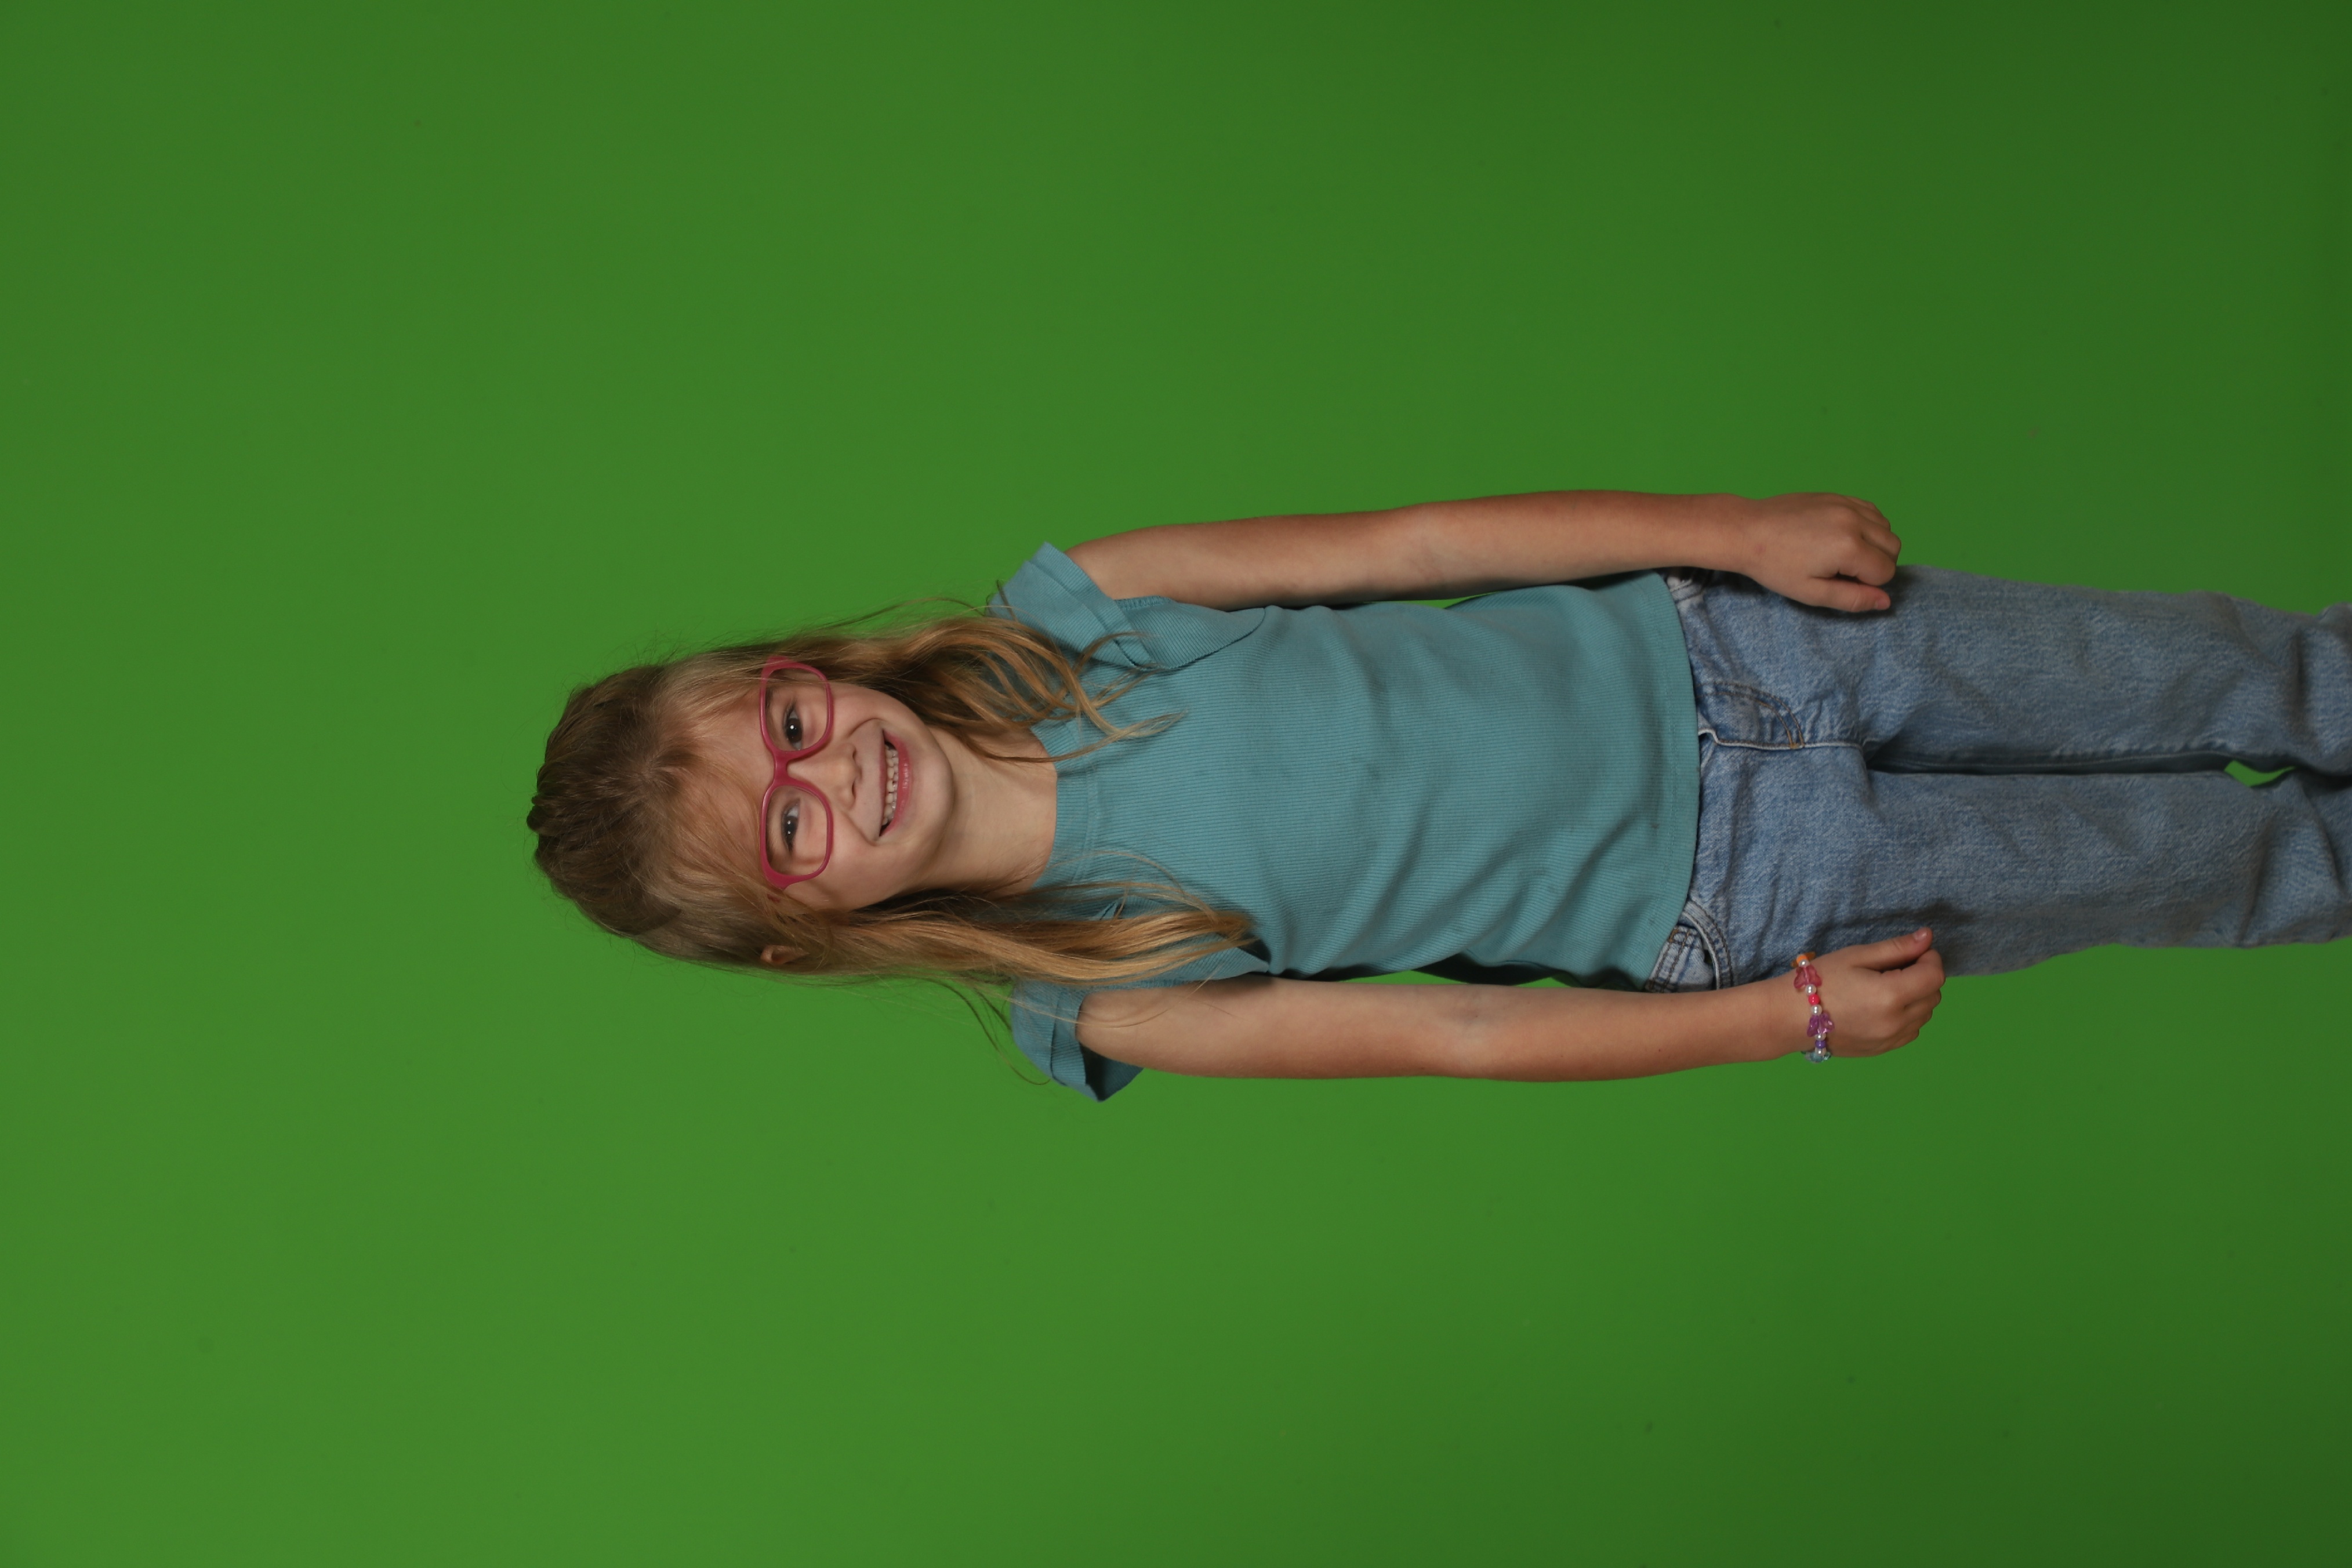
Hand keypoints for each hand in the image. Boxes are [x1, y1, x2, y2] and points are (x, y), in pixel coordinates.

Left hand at [1716, 493, 1901, 611]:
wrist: (1748, 531)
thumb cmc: (1775, 566)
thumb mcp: (1812, 592)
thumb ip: (1852, 598)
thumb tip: (1885, 601)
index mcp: (1848, 547)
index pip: (1887, 571)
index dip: (1868, 584)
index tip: (1841, 581)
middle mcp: (1854, 521)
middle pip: (1893, 547)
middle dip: (1877, 564)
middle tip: (1844, 571)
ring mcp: (1847, 504)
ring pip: (1886, 527)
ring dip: (1875, 544)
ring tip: (1843, 554)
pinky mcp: (1839, 496)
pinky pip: (1872, 510)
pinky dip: (1868, 525)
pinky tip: (1843, 536)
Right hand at [1792, 928, 1944, 1057]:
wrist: (1789, 1017)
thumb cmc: (1820, 980)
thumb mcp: (1856, 956)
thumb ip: (1896, 948)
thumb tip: (1927, 937)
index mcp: (1890, 995)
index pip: (1934, 976)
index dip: (1930, 958)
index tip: (1914, 951)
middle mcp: (1896, 1022)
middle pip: (1934, 995)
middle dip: (1923, 976)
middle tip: (1896, 966)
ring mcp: (1891, 1040)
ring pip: (1925, 1014)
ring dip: (1917, 997)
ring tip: (1888, 987)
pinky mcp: (1884, 1050)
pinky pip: (1912, 1030)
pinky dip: (1908, 1016)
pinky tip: (1883, 1006)